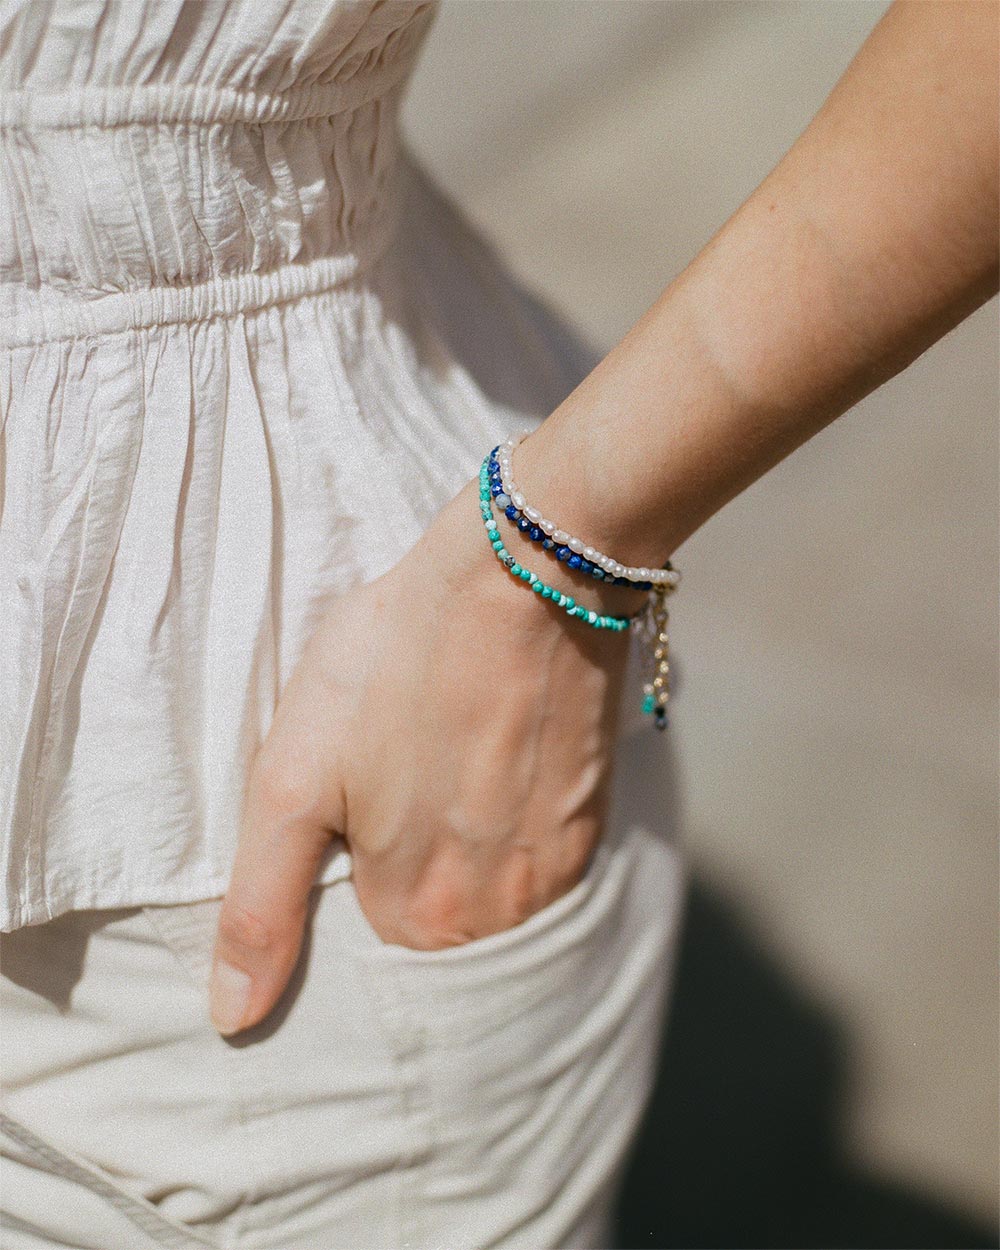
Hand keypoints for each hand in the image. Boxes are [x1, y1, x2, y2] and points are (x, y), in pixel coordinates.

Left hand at [207, 470, 638, 1035]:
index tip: (355, 798)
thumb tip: (234, 1019)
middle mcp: (498, 914)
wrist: (525, 574)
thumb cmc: (395, 660)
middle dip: (409, 858)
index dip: (351, 863)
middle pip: (433, 917)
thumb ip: (262, 907)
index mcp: (417, 914)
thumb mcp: (294, 776)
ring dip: (466, 839)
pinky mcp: (594, 821)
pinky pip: (537, 853)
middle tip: (403, 765)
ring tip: (448, 753)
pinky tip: (496, 750)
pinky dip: (512, 816)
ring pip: (489, 888)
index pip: (367, 935)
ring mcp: (557, 869)